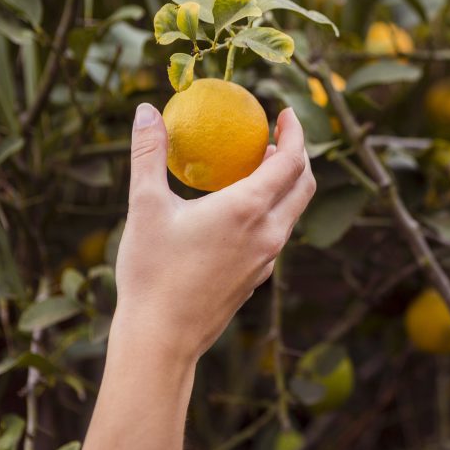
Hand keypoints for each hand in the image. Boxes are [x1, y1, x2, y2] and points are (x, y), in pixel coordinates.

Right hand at [113, 102, 315, 364]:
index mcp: (250, 209)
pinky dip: (271, 210)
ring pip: (292, 212)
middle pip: (304, 185)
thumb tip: (147, 109)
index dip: (296, 131)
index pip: (293, 161)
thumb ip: (149, 153)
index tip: (285, 113)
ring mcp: (267, 259)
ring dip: (285, 184)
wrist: (162, 339)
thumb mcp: (145, 206)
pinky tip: (238, 211)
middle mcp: (269, 233)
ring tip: (257, 167)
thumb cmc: (151, 272)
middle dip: (299, 156)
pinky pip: (276, 234)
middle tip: (275, 137)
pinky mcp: (258, 277)